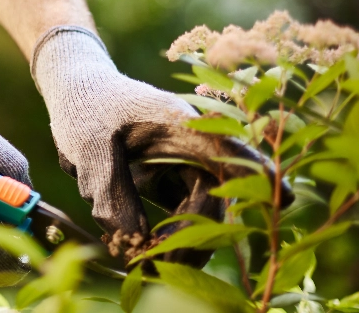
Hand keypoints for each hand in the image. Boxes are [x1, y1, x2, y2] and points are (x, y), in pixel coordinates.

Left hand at [32, 26, 283, 265]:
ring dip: (180, 244)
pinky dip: (168, 239)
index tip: (281, 197)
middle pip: (214, 200)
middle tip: (154, 266)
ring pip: (201, 215)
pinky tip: (142, 253)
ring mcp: (187, 166)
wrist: (77, 91)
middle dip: (192, 240)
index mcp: (181, 125)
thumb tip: (134, 239)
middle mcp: (195, 147)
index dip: (255, 174)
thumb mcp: (87, 145)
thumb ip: (109, 189)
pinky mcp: (174, 182)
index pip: (227, 150)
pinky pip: (184, 217)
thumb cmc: (85, 108)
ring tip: (143, 264)